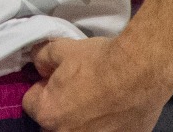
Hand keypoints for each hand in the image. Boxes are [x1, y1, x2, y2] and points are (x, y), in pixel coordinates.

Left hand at [23, 37, 172, 131]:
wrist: (142, 71)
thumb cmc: (99, 61)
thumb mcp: (61, 48)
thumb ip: (41, 58)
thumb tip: (38, 65)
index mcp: (48, 114)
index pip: (30, 103)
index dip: (42, 87)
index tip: (56, 79)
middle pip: (52, 122)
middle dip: (59, 108)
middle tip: (77, 90)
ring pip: (77, 130)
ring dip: (82, 120)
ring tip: (98, 101)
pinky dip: (105, 126)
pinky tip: (115, 109)